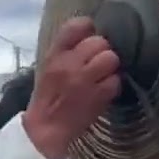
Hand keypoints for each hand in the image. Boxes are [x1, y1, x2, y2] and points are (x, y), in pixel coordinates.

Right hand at [22, 17, 119, 158]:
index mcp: (54, 55)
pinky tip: (104, 92)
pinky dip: (113, 87)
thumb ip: (66, 51)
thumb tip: (91, 36)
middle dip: (102, 52)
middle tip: (98, 65)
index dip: (88, 29)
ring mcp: (84, 80)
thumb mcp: (49, 69)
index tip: (89, 38)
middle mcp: (69, 64)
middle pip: (99, 42)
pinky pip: (115, 81)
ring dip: (110, 68)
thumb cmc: (47, 99)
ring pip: (111, 58)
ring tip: (103, 77)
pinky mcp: (97, 97)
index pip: (76, 26)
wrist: (43, 132)